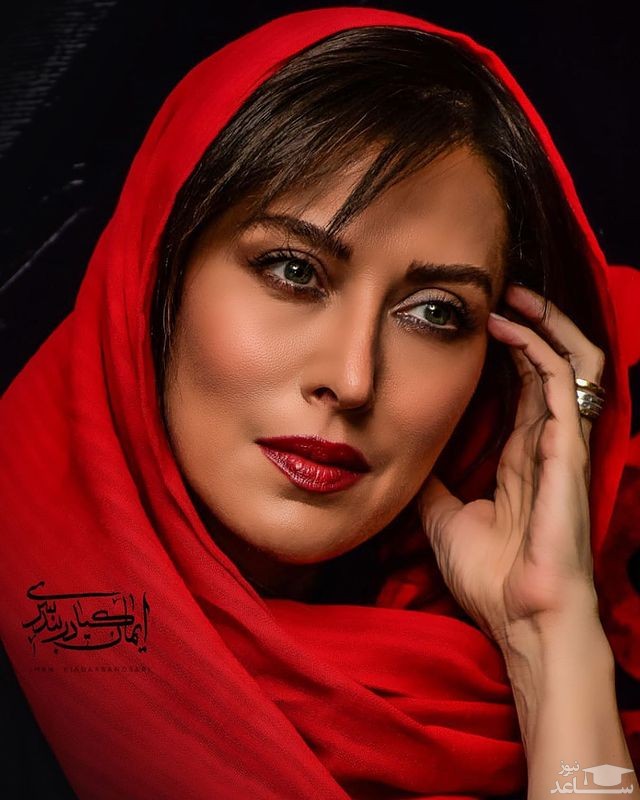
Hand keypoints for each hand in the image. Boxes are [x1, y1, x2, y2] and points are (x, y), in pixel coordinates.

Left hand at [416, 283, 605, 644]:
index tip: (474, 324)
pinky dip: (539, 348)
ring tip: (511, 298)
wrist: (519, 617)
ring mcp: (560, 444)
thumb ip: (434, 483)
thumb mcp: (445, 516)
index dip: (507, 353)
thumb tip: (403, 458)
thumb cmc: (491, 576)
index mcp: (521, 458)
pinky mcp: (567, 449)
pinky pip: (563, 383)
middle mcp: (545, 443)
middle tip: (496, 294)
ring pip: (568, 363)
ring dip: (544, 325)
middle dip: (530, 325)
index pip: (522, 389)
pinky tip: (509, 327)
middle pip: (549, 366)